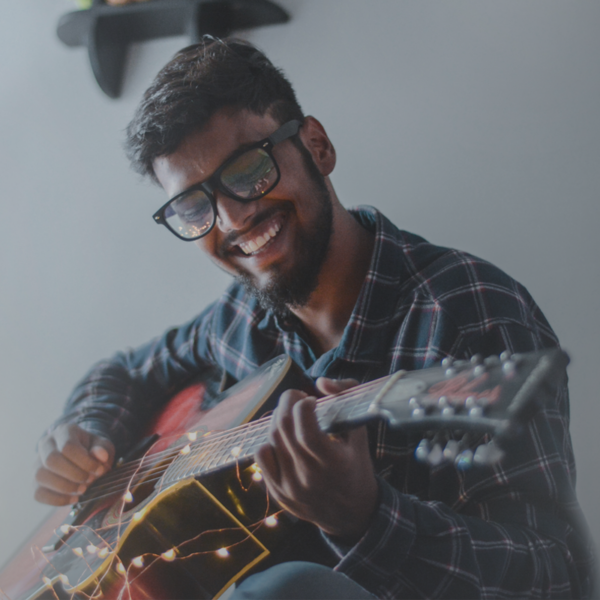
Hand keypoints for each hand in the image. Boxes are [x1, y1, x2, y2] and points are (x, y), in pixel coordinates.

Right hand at [34, 424, 114, 505]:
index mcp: (64, 431)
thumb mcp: (103, 445)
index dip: (85, 461)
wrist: (81, 457)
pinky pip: (38, 493)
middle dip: (74, 474)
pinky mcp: (34, 482)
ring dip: (64, 487)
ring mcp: (37, 463)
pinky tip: (74, 499)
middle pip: (51, 460)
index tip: (99, 470)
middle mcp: (46, 444)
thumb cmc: (93, 449)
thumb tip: (100, 455)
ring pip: (41, 476)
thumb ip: (103, 449)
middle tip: (90, 480)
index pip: (68, 447)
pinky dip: (57, 500)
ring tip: (82, 490)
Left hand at [255, 377, 378, 542]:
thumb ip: (346, 400)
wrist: (351, 515)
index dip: (303, 405)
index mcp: (332, 462)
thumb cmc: (357, 468)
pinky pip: (262, 457)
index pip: (305, 427)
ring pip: (271, 439)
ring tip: (290, 415)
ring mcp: (290, 486)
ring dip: (278, 419)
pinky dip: (268, 441)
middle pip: (283, 428)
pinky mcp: (278, 493)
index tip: (312, 400)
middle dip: (287, 402)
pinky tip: (282, 438)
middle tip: (296, 398)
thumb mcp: (360, 434)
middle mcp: (308, 476)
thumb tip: (321, 382)